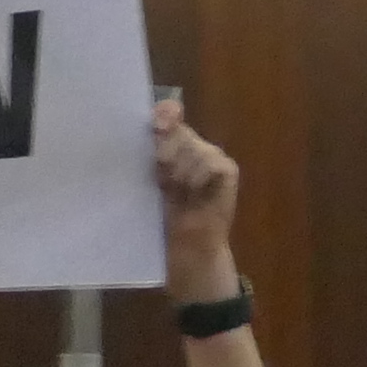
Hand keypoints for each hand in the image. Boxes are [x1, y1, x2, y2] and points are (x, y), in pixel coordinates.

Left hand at [152, 101, 241, 291]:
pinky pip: (210, 162)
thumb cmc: (162, 222)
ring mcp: (212, 157)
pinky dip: (198, 178)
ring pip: (193, 147)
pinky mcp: (227, 171)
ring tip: (177, 193)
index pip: (168, 113)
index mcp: (168, 146)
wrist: (186, 253)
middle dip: (165, 152)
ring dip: (180, 171)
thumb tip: (139, 133)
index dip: (163, 113)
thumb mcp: (146, 187)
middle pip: (178, 130)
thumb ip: (144, 159)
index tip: (155, 123)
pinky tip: (193, 194)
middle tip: (161, 179)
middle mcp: (191, 146)